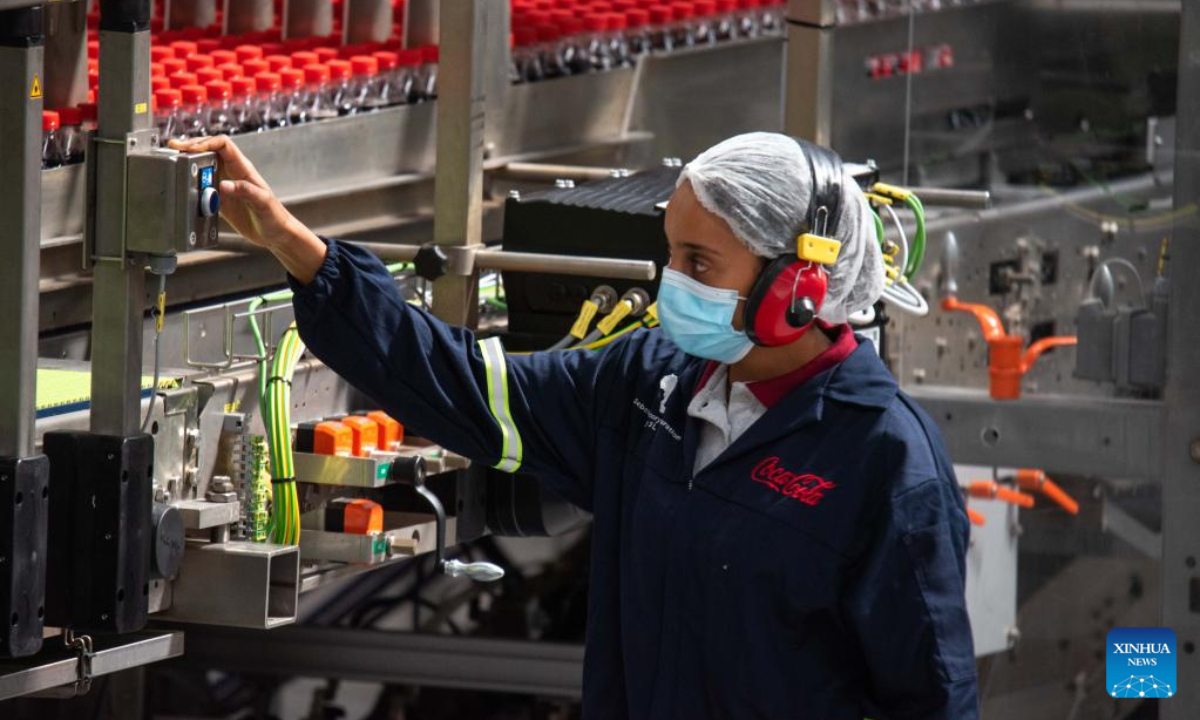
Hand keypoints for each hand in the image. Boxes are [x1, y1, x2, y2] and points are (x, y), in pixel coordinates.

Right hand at [168, 135, 295, 248]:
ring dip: (188, 163)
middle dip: (191, 146)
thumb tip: (222, 185)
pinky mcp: (220, 199)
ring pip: (203, 167)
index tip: (190, 148)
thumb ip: (245, 191)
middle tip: (173, 147)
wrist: (276, 234)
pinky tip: (181, 184)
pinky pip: (202, 186)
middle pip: (209, 151)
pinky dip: (191, 183)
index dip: (206, 142)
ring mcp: (225, 185)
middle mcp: (232, 173)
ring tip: (173, 161)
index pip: (224, 145)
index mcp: (243, 169)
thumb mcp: (262, 203)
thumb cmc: (274, 216)